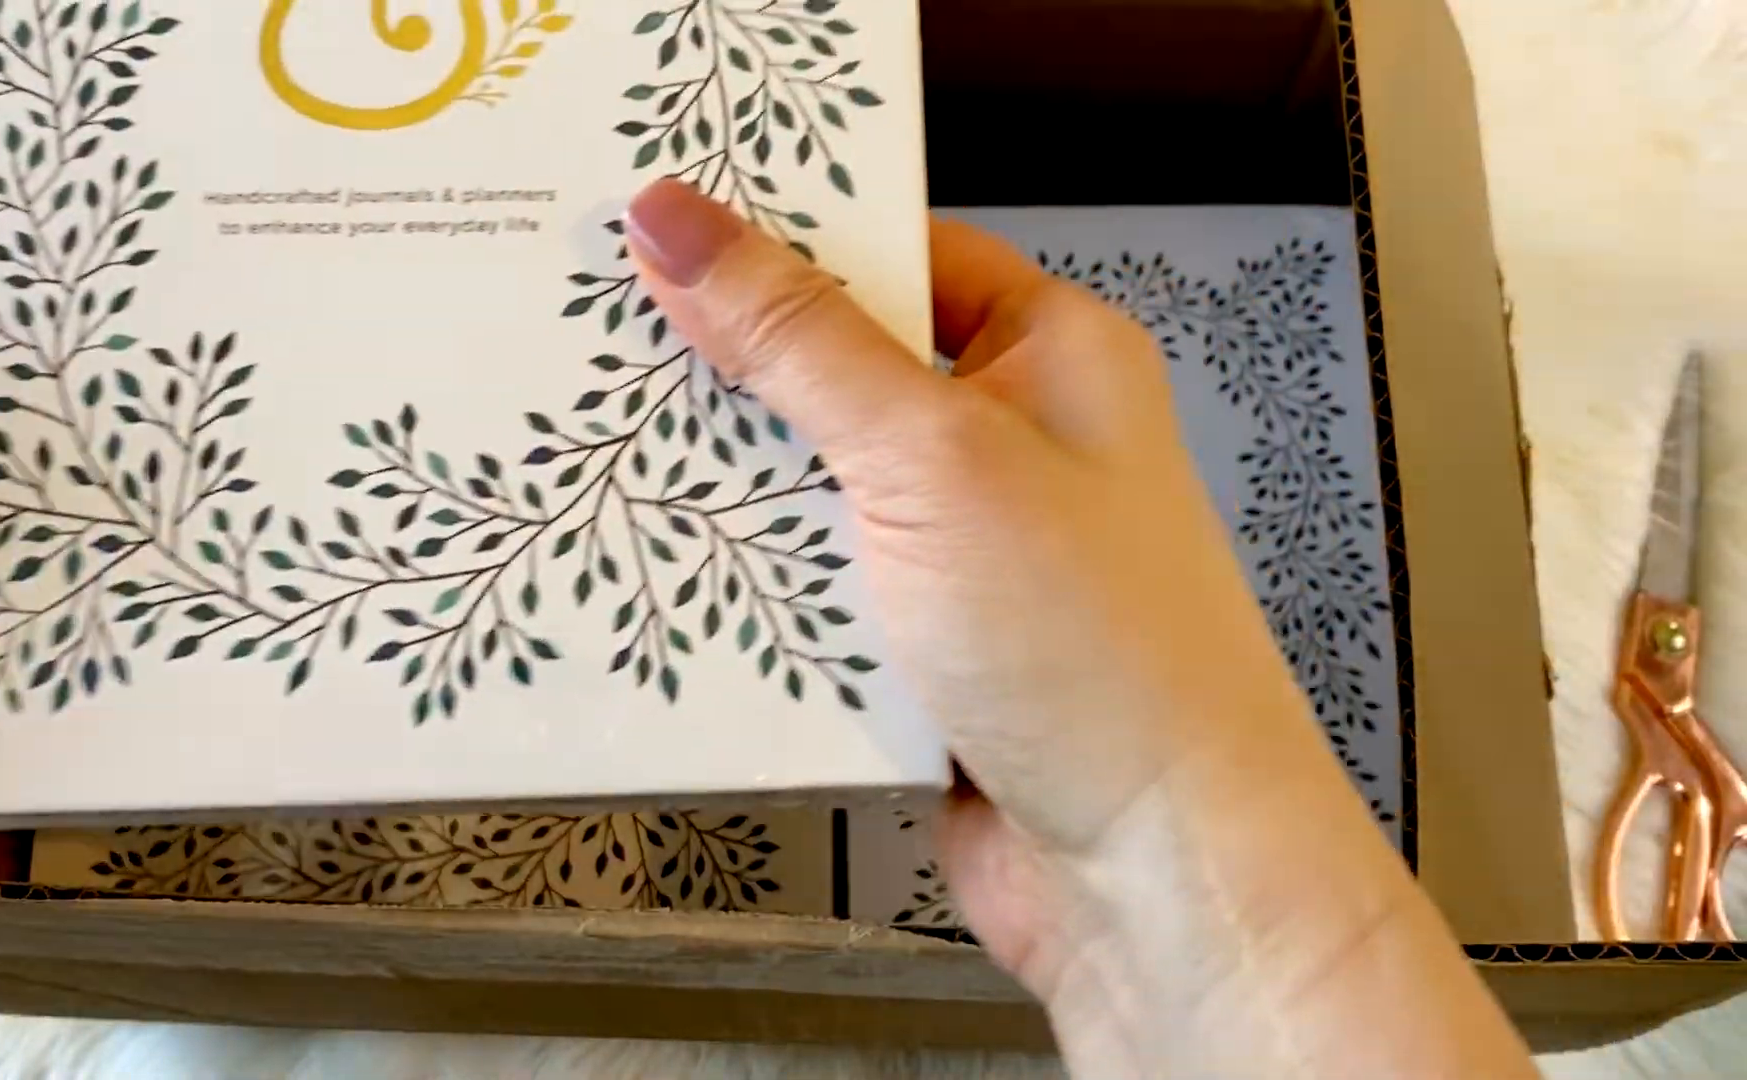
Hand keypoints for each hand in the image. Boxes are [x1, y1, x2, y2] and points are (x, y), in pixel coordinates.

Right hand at [624, 178, 1537, 1077]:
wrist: (1154, 873)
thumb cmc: (1096, 649)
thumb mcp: (934, 460)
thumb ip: (801, 343)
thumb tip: (680, 218)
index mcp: (1049, 356)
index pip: (898, 255)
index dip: (782, 240)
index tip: (653, 230)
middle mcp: (1011, 445)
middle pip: (840, 378)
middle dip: (734, 383)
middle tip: (599, 349)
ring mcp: (967, 556)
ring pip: (814, 498)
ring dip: (735, 504)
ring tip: (605, 463)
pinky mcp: (925, 653)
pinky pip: (816, 601)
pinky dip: (758, 601)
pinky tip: (669, 584)